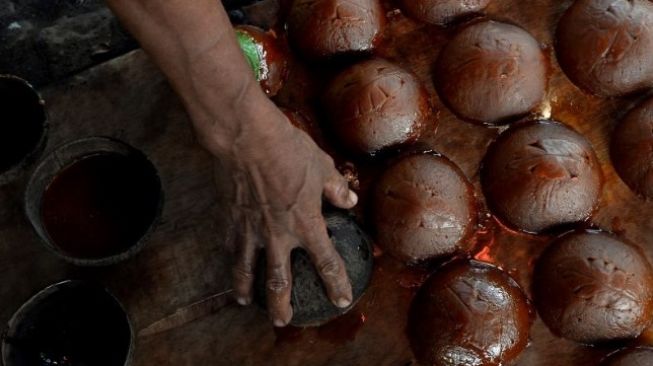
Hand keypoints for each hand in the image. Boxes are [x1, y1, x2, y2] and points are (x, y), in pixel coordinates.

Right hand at [213, 106, 357, 326]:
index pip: (326, 262)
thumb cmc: (287, 148)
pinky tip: (230, 264)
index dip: (336, 284)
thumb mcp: (322, 166)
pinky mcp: (230, 218)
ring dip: (247, 290)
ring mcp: (250, 229)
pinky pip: (230, 245)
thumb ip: (337, 188)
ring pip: (246, 270)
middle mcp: (278, 234)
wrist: (245, 137)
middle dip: (282, 306)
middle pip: (279, 282)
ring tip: (247, 303)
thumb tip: (349, 201)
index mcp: (306, 223)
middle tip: (284, 321)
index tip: (341, 300)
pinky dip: (230, 259)